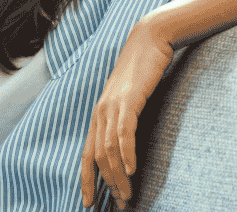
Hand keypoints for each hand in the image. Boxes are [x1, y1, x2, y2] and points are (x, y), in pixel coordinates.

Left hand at [81, 22, 173, 209]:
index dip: (86, 180)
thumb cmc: (142, 72)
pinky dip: (125, 152)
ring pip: (109, 149)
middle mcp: (100, 112)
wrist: (150, 41)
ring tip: (128, 193)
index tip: (90, 203)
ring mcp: (112, 106)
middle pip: (97, 157)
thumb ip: (124, 120)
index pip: (86, 155)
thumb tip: (126, 144)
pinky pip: (124, 132)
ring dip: (118, 174)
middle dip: (107, 184)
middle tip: (121, 202)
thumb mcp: (129, 100)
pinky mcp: (128, 100)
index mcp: (99, 115)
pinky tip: (131, 168)